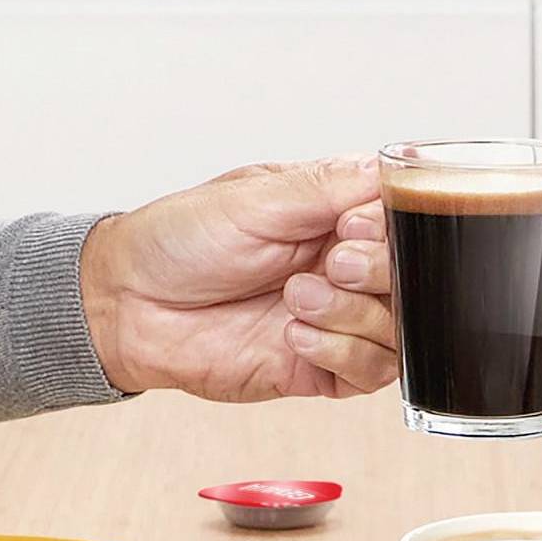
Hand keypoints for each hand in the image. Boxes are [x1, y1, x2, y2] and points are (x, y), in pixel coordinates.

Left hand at [81, 156, 400, 400]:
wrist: (127, 306)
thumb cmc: (176, 242)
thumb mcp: (251, 200)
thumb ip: (324, 188)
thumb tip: (385, 167)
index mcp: (335, 217)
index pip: (404, 222)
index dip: (393, 230)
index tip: (352, 227)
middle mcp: (345, 269)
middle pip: (414, 280)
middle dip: (377, 273)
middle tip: (328, 264)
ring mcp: (338, 321)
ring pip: (400, 329)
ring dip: (351, 314)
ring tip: (295, 299)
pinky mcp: (323, 369)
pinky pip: (372, 373)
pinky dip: (340, 352)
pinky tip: (293, 334)